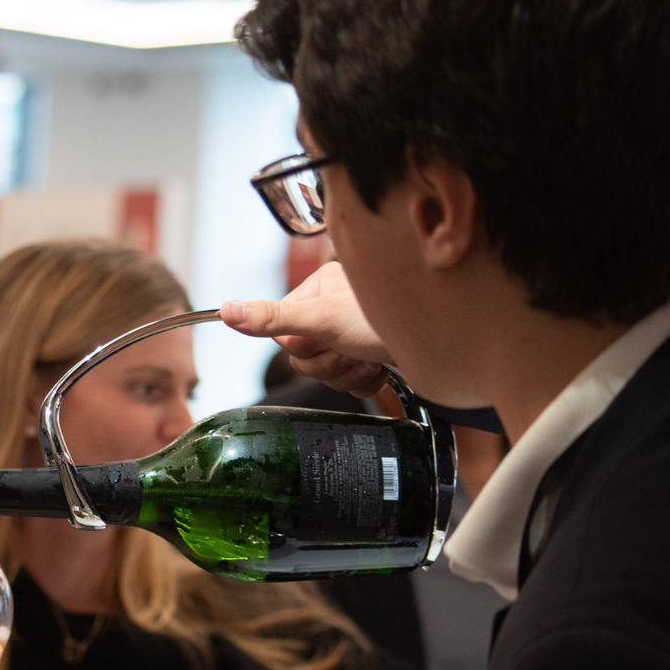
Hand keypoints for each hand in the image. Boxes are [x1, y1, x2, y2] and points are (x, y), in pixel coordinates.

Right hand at [221, 262, 393, 397]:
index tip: (325, 339)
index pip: (285, 333)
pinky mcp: (372, 353)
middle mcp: (336, 308)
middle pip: (305, 356)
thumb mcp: (321, 318)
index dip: (303, 347)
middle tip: (351, 350)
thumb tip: (226, 310)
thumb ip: (272, 317)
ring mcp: (355, 333)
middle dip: (329, 362)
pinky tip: (381, 366)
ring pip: (328, 372)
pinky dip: (366, 381)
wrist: (443, 341)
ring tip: (369, 357)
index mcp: (319, 288)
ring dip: (348, 373)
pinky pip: (352, 381)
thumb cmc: (387, 319)